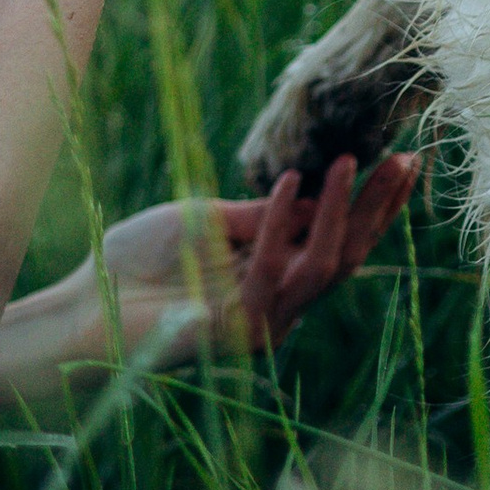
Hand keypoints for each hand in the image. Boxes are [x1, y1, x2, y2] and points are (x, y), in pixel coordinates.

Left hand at [90, 154, 420, 368]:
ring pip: (322, 267)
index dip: (372, 204)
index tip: (403, 160)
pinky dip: (282, 223)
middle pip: (347, 255)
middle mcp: (279, 304)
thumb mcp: (207, 220)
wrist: (84, 303)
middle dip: (376, 208)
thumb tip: (317, 188)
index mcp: (275, 276)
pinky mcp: (234, 330)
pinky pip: (270, 272)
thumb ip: (260, 214)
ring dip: (338, 212)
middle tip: (405, 161)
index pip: (338, 240)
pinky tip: (292, 181)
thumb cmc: (137, 260)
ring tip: (348, 161)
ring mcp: (261, 321)